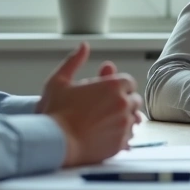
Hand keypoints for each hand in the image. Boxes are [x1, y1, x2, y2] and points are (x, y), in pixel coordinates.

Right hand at [40, 43, 142, 166]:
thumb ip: (74, 61)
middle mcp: (123, 103)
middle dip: (122, 101)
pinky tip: (106, 135)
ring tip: (105, 122)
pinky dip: (122, 135)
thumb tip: (84, 46)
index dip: (117, 86)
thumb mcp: (59, 81)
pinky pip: (130, 136)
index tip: (105, 92)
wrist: (55, 144)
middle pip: (134, 99)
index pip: (128, 81)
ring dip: (124, 118)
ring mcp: (124, 124)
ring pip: (134, 118)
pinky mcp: (121, 142)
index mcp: (112, 86)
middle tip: (104, 107)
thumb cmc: (56, 112)